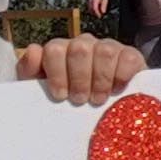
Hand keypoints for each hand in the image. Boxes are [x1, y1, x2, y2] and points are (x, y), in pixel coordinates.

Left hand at [22, 35, 145, 105]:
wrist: (104, 114)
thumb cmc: (67, 103)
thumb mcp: (42, 91)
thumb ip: (30, 72)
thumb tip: (33, 51)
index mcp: (59, 51)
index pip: (54, 49)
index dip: (56, 73)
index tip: (60, 96)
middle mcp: (83, 45)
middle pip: (79, 49)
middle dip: (79, 78)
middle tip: (80, 100)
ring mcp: (107, 48)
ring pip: (104, 51)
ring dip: (100, 79)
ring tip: (97, 99)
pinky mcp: (130, 56)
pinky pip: (127, 56)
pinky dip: (121, 75)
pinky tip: (116, 90)